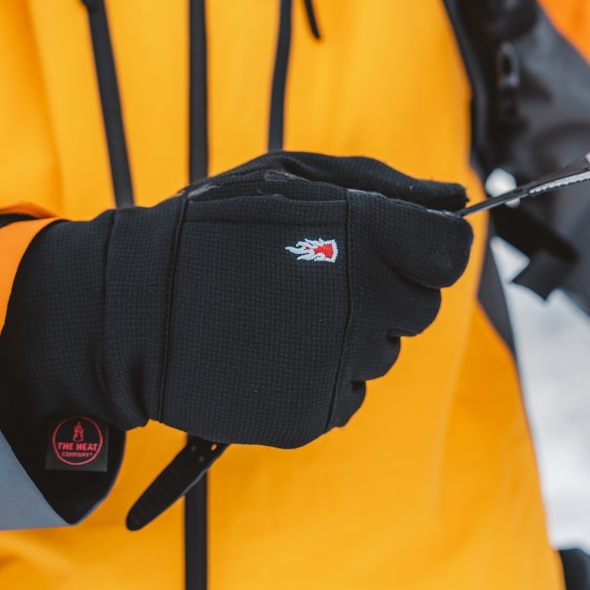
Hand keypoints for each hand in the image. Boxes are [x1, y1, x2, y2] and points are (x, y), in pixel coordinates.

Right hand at [0, 153, 472, 448]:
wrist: (132, 309)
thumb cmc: (215, 230)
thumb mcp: (294, 176)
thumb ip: (387, 188)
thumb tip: (457, 203)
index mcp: (367, 236)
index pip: (450, 253)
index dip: (426, 247)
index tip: (396, 246)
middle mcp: (365, 305)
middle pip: (420, 307)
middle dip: (384, 291)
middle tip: (319, 277)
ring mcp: (341, 366)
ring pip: (383, 353)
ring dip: (350, 334)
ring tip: (284, 314)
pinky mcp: (315, 413)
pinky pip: (349, 393)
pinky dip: (321, 375)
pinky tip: (273, 351)